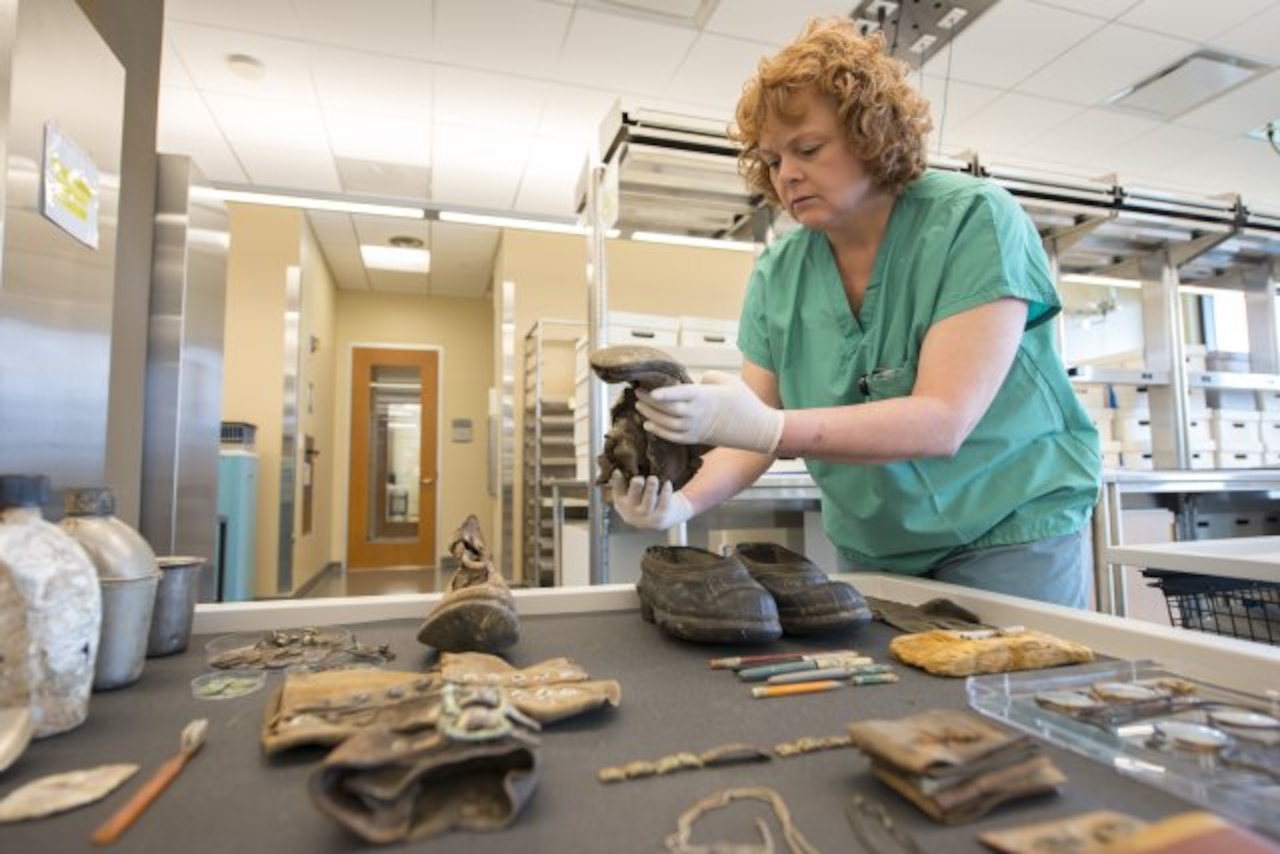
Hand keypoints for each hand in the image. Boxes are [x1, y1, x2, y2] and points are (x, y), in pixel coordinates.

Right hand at [608, 472, 693, 529]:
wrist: (656, 521)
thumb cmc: (640, 501)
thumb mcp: (628, 495)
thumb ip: (624, 482)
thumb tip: (620, 464)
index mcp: (621, 502)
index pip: (617, 491)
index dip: (617, 481)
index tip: (618, 471)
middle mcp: (632, 510)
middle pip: (633, 498)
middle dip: (635, 488)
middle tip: (638, 479)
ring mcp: (646, 515)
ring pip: (648, 502)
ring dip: (650, 490)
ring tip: (653, 479)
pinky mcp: (660, 516)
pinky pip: (663, 504)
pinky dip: (665, 493)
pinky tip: (667, 483)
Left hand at [636, 370, 783, 454]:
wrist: (757, 429)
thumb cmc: (746, 402)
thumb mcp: (730, 381)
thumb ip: (709, 377)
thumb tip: (696, 381)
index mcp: (706, 397)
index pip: (680, 394)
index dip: (664, 394)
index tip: (650, 391)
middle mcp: (698, 414)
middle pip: (668, 409)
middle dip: (650, 402)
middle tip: (637, 393)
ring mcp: (697, 428)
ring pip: (667, 424)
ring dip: (651, 415)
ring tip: (639, 407)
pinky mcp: (697, 438)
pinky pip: (673, 437)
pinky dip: (659, 431)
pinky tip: (648, 425)